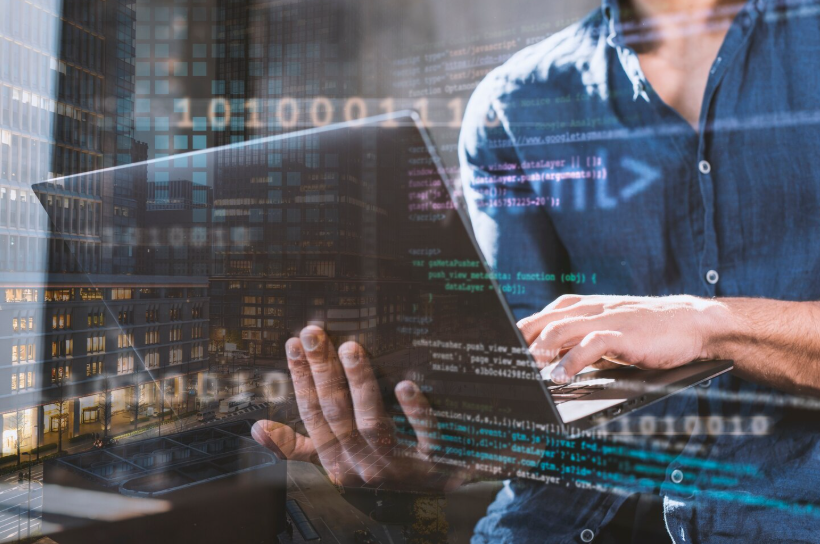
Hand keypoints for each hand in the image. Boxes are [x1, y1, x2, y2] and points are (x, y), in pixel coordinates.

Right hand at [251, 326, 465, 491]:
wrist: (439, 485)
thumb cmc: (382, 467)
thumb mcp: (336, 460)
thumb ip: (298, 446)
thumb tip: (257, 428)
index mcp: (338, 462)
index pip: (313, 416)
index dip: (301, 380)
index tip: (293, 345)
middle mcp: (364, 465)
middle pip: (338, 415)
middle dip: (322, 372)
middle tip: (313, 334)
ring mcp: (399, 465)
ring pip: (372, 424)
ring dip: (360, 385)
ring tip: (351, 349)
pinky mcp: (435, 460)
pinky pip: (424, 437)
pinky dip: (415, 412)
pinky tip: (406, 385)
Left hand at [518, 294, 725, 383]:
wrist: (690, 323)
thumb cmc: (644, 332)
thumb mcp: (602, 334)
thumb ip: (574, 343)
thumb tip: (543, 363)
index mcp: (578, 307)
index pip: (535, 320)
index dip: (513, 337)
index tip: (495, 356)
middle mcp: (586, 309)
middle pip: (540, 323)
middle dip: (517, 346)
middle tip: (502, 368)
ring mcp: (604, 319)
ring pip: (559, 331)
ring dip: (538, 353)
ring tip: (525, 372)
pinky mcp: (623, 334)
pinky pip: (590, 344)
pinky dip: (572, 362)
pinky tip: (561, 377)